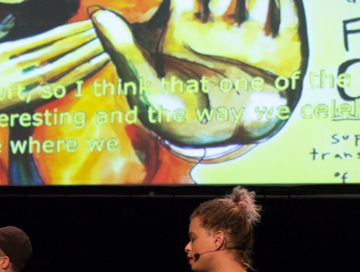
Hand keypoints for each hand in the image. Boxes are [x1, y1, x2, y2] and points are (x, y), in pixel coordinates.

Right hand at [0, 18, 108, 115]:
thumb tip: (11, 18)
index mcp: (7, 51)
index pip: (47, 38)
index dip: (70, 30)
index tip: (87, 22)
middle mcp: (18, 67)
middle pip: (59, 51)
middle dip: (84, 40)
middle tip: (106, 29)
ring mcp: (22, 86)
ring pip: (61, 69)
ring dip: (84, 57)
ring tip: (105, 47)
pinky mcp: (24, 102)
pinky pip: (53, 90)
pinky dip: (72, 80)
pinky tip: (87, 73)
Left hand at [91, 1, 305, 146]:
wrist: (219, 144)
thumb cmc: (174, 113)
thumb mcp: (144, 85)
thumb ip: (124, 48)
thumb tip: (96, 12)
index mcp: (185, 25)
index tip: (185, 7)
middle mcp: (220, 23)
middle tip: (216, 16)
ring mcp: (252, 33)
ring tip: (244, 25)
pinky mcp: (283, 47)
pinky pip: (290, 14)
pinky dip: (285, 5)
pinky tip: (274, 12)